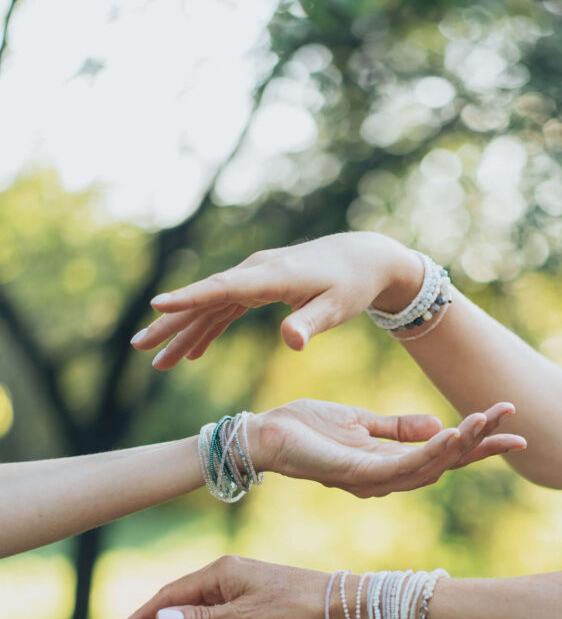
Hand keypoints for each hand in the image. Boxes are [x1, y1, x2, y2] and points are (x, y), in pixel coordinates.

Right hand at [129, 232, 424, 365]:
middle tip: (139, 345)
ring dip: (182, 332)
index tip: (157, 307)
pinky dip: (207, 330)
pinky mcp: (258, 287)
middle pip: (205, 298)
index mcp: (272, 275)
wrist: (364, 258)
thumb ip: (310, 324)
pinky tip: (191, 353)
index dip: (190, 298)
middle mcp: (256, 272)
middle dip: (170, 323)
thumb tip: (291, 342)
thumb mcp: (337, 308)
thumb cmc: (353, 285)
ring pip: (210, 306)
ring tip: (156, 360)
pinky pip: (225, 309)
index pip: (223, 288)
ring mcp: (254, 278)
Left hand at [251, 399, 524, 497]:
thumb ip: (397, 427)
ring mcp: (373, 481)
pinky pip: (402, 465)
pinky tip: (452, 433)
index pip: (443, 454)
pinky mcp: (357, 475)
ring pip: (431, 466)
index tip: (509, 423)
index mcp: (388, 466)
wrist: (263, 436)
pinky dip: (430, 450)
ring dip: (462, 444)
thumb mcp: (358, 421)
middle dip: (481, 446)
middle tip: (516, 427)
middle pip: (446, 465)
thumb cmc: (303, 430)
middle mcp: (386, 480)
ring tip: (488, 420)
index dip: (477, 443)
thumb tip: (437, 423)